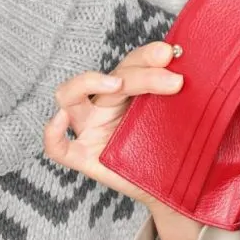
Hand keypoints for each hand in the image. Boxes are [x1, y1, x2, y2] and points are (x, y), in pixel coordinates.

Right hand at [44, 42, 182, 207]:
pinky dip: (53, 133)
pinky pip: (58, 148)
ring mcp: (92, 129)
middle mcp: (106, 105)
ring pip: (69, 96)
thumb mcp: (182, 114)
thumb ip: (180, 92)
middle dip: (143, 75)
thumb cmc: (177, 144)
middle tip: (175, 81)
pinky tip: (61, 119)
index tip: (170, 54)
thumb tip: (186, 64)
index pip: (132, 62)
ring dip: (88, 83)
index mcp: (129, 89)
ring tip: (117, 85)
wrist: (175, 185)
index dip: (148, 55)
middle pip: (113, 77)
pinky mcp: (86, 157)